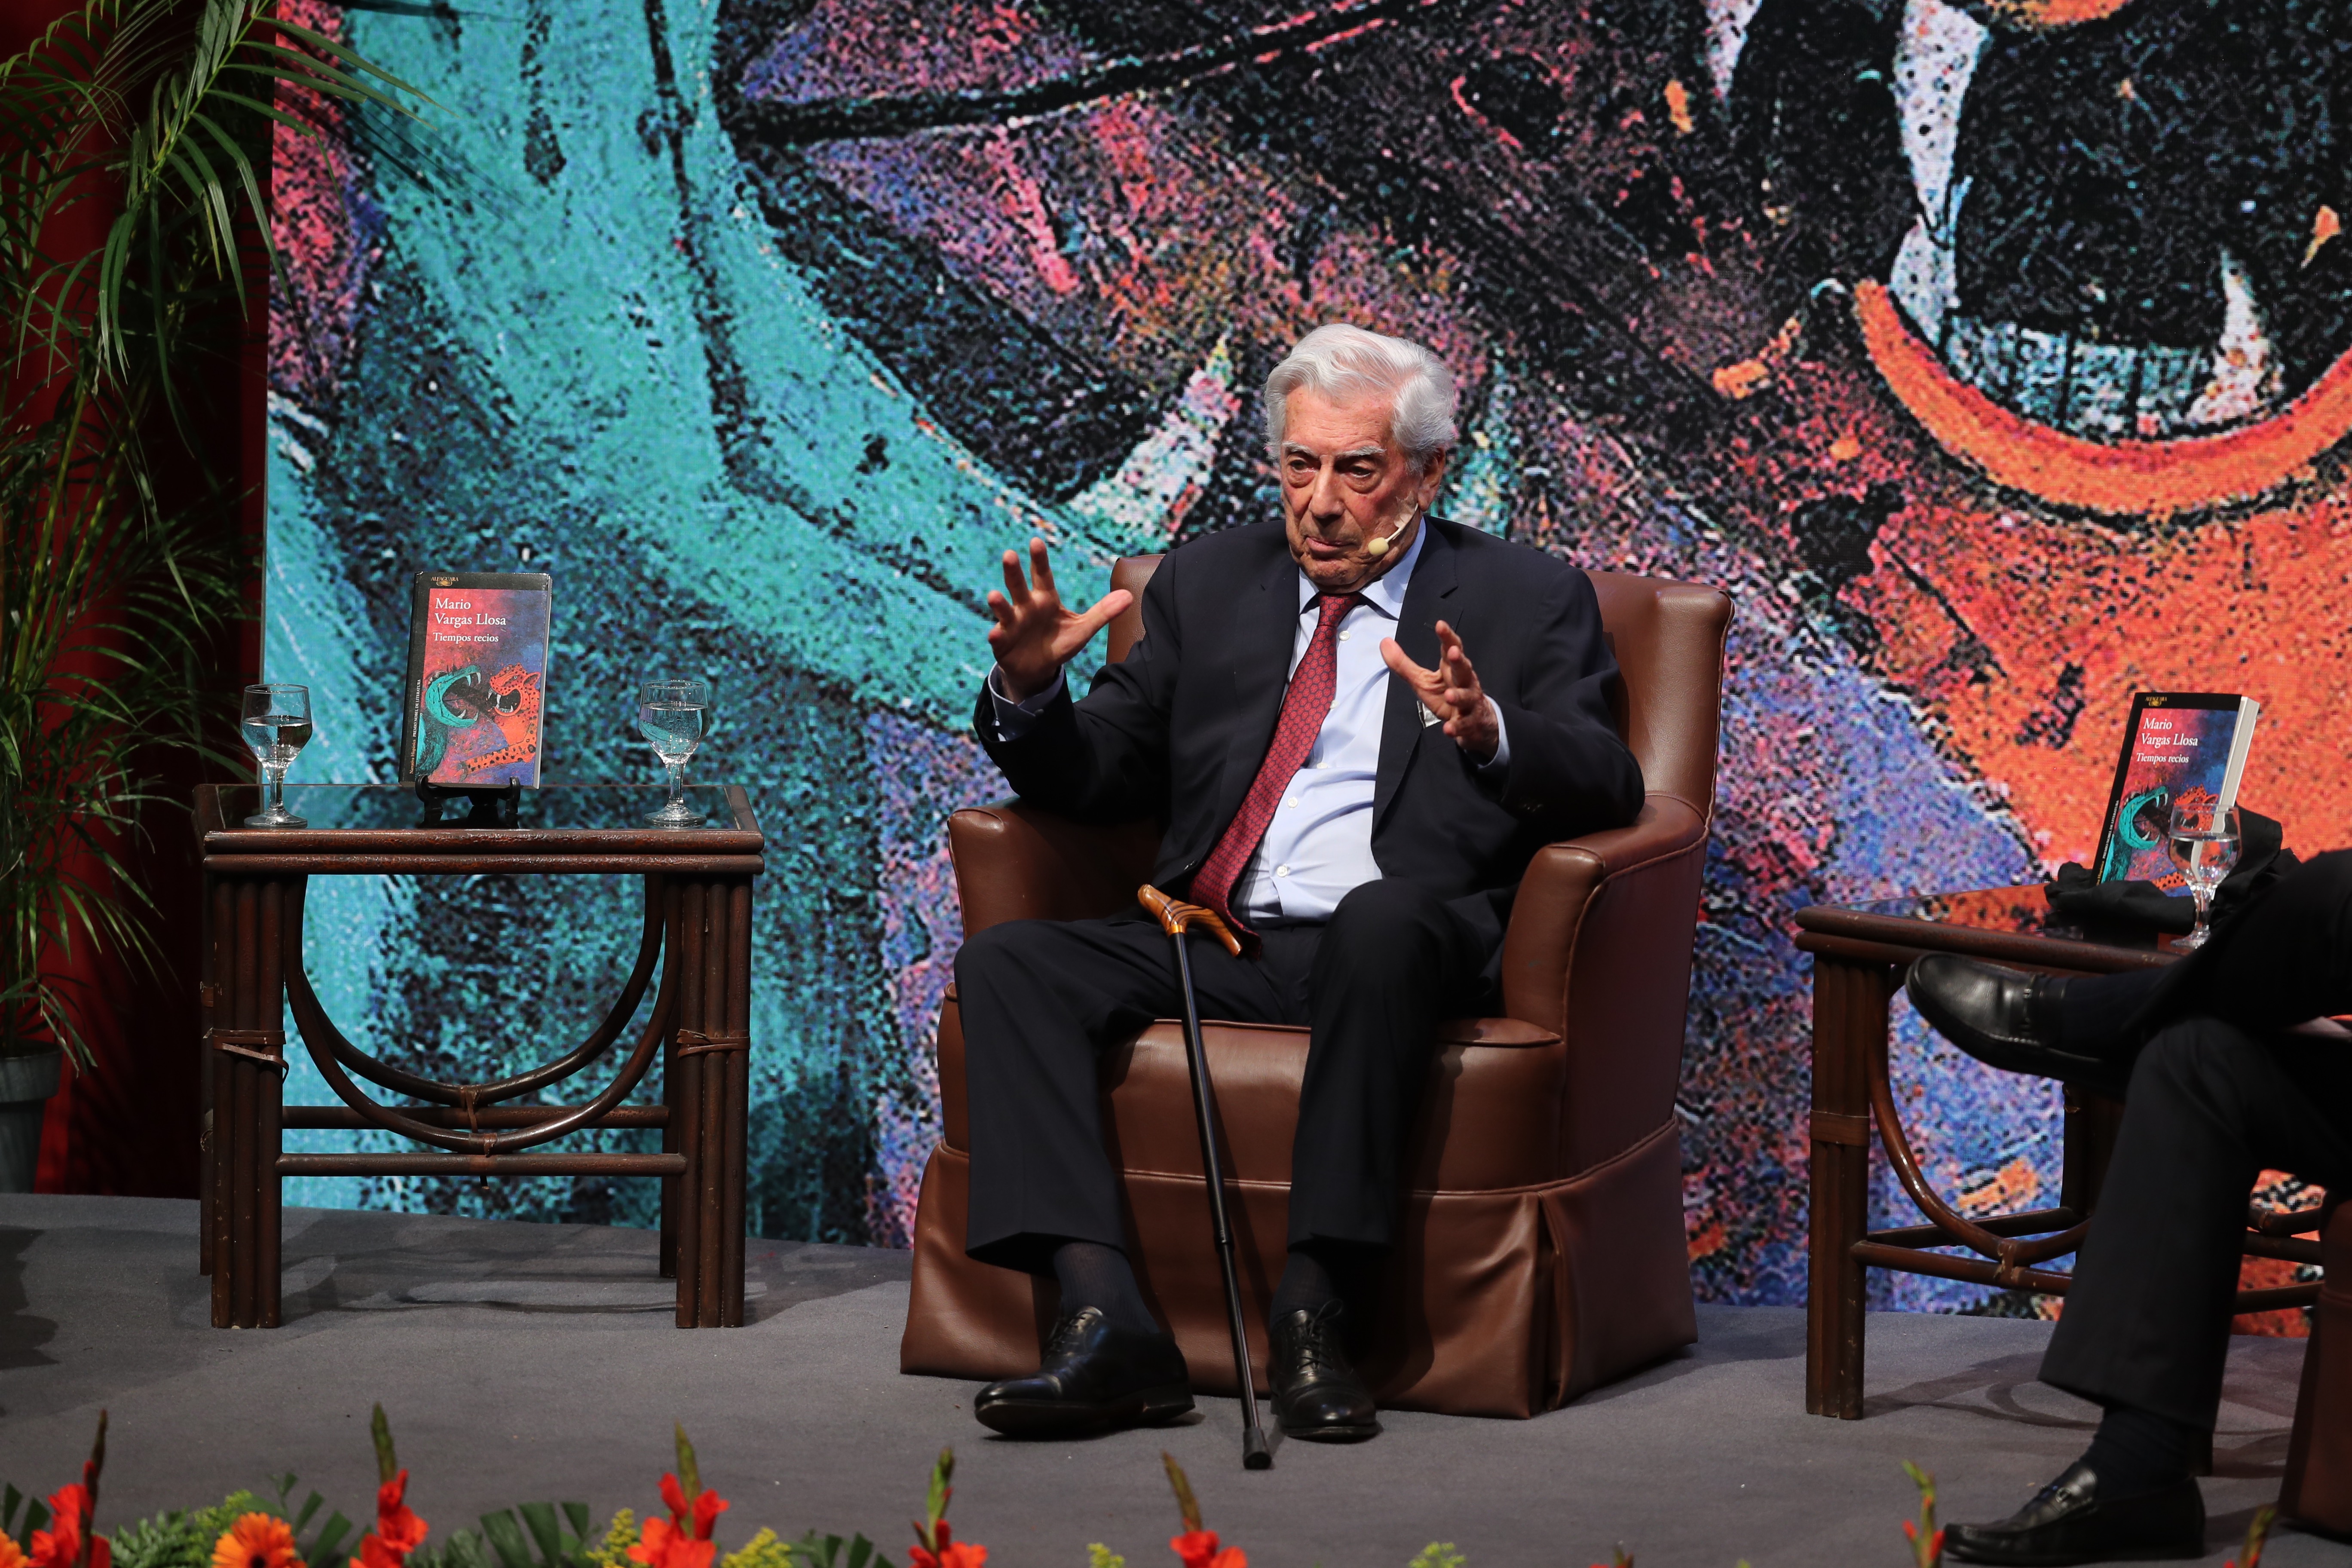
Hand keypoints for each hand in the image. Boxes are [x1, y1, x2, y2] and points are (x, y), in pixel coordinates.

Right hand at [986, 537, 1133, 701]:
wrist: (1038, 669)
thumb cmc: (1059, 643)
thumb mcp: (1083, 629)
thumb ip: (1103, 612)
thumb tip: (1130, 596)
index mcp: (1045, 599)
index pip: (1043, 575)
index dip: (1039, 559)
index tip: (1036, 541)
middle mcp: (1026, 607)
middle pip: (1018, 586)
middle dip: (1013, 572)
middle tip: (1010, 554)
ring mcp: (1012, 624)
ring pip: (1004, 610)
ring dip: (999, 603)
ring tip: (994, 596)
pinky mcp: (1003, 642)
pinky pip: (999, 637)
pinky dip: (997, 635)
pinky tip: (995, 634)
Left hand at [1380, 620, 1499, 763]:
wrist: (1475, 723)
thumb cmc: (1447, 695)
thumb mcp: (1422, 681)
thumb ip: (1404, 664)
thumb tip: (1384, 642)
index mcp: (1451, 670)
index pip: (1452, 649)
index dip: (1447, 637)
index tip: (1440, 625)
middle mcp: (1464, 683)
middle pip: (1464, 669)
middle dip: (1459, 661)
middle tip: (1453, 653)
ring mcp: (1470, 703)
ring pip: (1467, 697)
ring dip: (1459, 696)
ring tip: (1449, 695)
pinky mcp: (1470, 723)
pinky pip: (1465, 725)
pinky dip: (1458, 727)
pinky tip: (1448, 728)